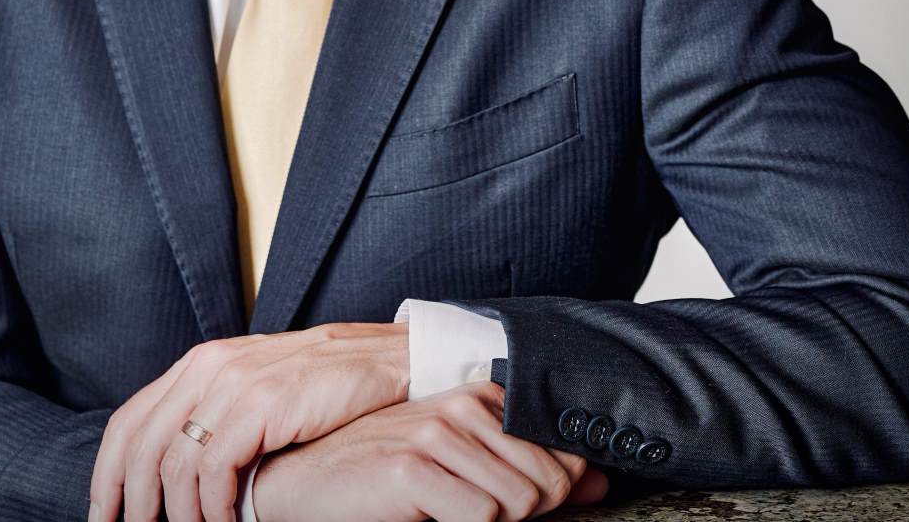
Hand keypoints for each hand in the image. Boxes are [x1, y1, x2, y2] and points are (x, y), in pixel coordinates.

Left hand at [88, 321, 409, 521]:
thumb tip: (169, 473)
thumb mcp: (253, 390)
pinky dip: (211, 510)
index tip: (104, 519)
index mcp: (197, 363)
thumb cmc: (318, 387)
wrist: (383, 361)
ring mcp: (233, 382)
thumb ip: (212, 414)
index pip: (127, 423)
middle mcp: (207, 367)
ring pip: (172, 466)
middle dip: (130, 507)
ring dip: (177, 517)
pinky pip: (212, 470)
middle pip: (138, 447)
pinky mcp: (261, 404)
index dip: (105, 477)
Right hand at [251, 380, 608, 521]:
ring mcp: (439, 431)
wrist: (307, 481)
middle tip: (470, 512)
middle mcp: (464, 404)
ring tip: (447, 512)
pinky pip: (481, 517)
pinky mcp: (415, 467)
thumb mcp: (468, 470)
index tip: (513, 504)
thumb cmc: (386, 478)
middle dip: (526, 515)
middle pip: (550, 483)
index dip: (551, 496)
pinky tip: (425, 515)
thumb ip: (535, 473)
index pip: (564, 456)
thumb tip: (601, 483)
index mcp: (481, 398)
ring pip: (520, 503)